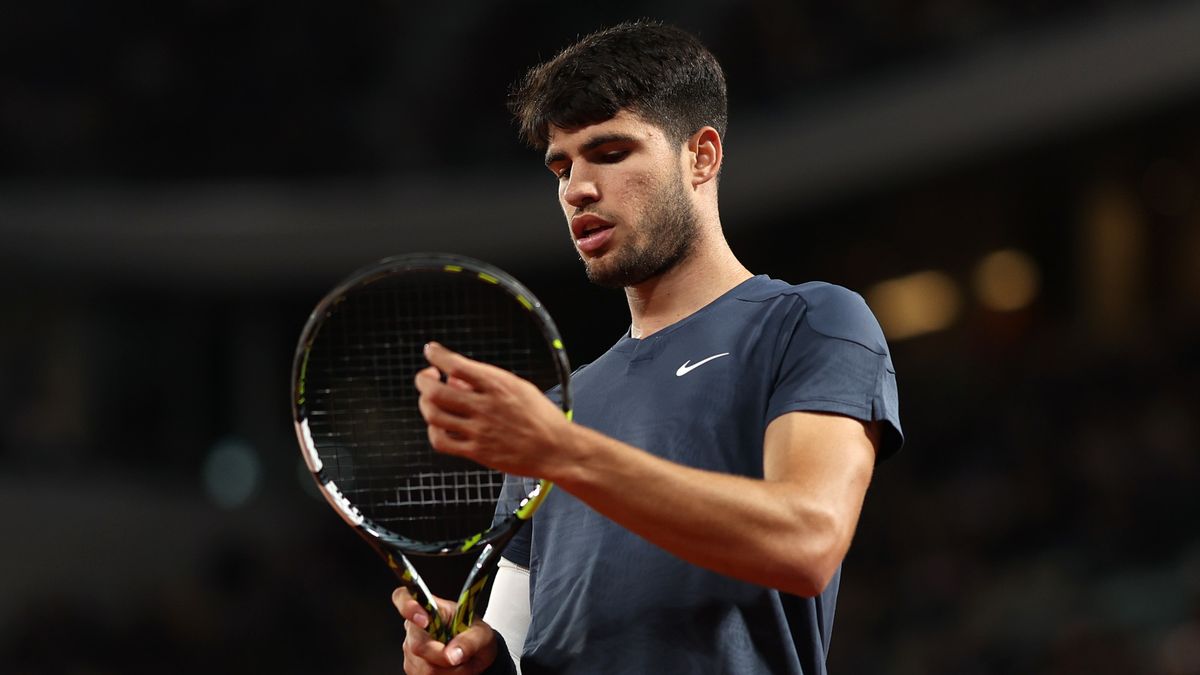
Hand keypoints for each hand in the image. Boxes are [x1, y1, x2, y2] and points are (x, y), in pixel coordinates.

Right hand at [393, 587, 498, 673]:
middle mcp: (414, 627)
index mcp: (430, 608)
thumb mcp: (482, 634)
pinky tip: (451, 669)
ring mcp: (410, 649)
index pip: (404, 597)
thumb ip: (469, 641)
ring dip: (448, 670)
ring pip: (424, 668)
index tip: (424, 620)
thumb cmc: (475, 635)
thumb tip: (453, 654)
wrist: (476, 652)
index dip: (408, 606)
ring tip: (458, 660)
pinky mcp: (412, 667)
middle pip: (418, 645)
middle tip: (461, 656)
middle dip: (443, 657)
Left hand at [414, 341, 571, 478]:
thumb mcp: (519, 387)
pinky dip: (433, 430)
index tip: (431, 351)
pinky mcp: (477, 452)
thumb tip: (456, 377)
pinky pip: (441, 441)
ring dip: (425, 403)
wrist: (556, 449)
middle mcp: (485, 406)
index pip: (456, 365)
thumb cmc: (540, 416)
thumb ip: (487, 380)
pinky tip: (439, 425)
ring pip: (434, 415)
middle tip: (427, 376)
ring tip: (431, 399)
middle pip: (436, 391)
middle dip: (422, 380)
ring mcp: (479, 430)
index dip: (436, 355)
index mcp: (498, 385)